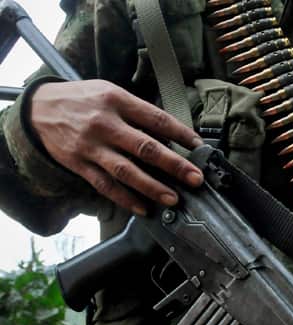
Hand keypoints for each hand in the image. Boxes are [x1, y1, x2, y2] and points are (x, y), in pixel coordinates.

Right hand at [29, 80, 204, 215]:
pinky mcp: (79, 164)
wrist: (38, 108)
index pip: (156, 118)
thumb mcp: (110, 93)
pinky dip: (125, 199)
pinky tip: (143, 208)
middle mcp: (104, 124)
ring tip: (172, 199)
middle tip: (195, 179)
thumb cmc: (83, 100)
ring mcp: (91, 146)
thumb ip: (137, 113)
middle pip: (145, 147)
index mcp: (116, 100)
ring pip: (126, 171)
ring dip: (152, 187)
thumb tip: (169, 138)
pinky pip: (105, 185)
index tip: (199, 147)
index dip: (180, 134)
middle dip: (174, 165)